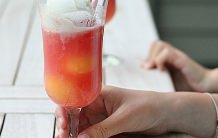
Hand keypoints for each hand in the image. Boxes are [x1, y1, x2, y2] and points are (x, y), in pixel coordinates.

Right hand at [55, 86, 170, 137]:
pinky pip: (91, 133)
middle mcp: (97, 104)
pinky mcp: (107, 127)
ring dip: (74, 134)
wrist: (164, 113)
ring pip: (81, 126)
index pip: (76, 99)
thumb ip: (102, 129)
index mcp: (99, 94)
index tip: (62, 124)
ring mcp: (102, 116)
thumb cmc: (146, 106)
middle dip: (66, 125)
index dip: (65, 109)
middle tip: (63, 137)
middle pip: (75, 115)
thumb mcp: (123, 117)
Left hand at [143, 40, 211, 91]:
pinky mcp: (182, 60)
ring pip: (160, 45)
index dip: (147, 57)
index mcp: (168, 60)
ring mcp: (178, 56)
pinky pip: (167, 53)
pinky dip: (160, 61)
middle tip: (149, 69)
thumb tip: (143, 76)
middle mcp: (173, 56)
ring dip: (154, 57)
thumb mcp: (168, 83)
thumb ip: (157, 78)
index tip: (144, 70)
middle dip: (149, 56)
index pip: (153, 48)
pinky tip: (162, 71)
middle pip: (156, 44)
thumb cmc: (188, 88)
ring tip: (155, 69)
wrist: (207, 89)